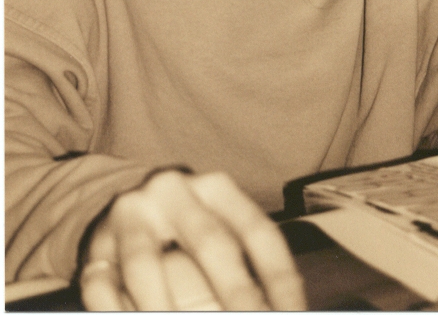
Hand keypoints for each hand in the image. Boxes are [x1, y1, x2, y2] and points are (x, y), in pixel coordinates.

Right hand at [80, 169, 305, 310]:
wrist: (124, 203)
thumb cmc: (189, 225)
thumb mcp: (219, 225)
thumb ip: (247, 259)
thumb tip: (289, 310)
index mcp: (215, 187)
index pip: (257, 231)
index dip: (281, 277)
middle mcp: (174, 191)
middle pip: (211, 243)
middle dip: (238, 294)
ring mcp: (130, 214)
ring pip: (145, 267)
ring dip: (165, 309)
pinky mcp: (95, 245)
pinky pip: (101, 286)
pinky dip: (115, 312)